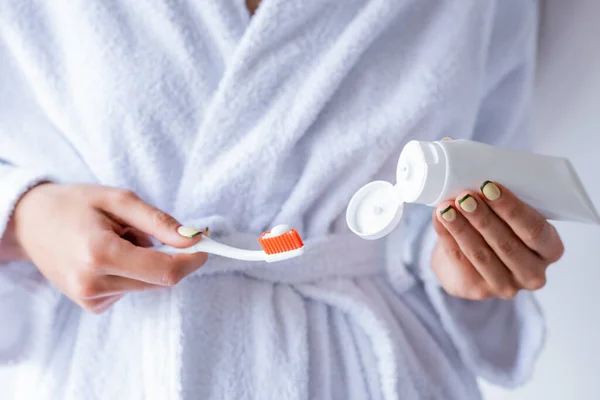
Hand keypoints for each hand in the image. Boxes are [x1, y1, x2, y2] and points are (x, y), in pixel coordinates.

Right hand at [10, 183, 206, 312]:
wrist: (29, 223)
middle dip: (166, 255)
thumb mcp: (119, 200)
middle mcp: (94, 284)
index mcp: (101, 254)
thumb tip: (193, 239)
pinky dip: (131, 271)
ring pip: (147, 284)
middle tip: (140, 230)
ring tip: (116, 240)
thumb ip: (159, 222)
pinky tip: (107, 255)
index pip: (165, 271)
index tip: (204, 245)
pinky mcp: (91, 305)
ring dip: (146, 261)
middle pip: (159, 280)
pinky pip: (131, 289)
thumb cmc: (73, 204)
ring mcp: (90, 299)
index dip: (192, 260)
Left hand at [430, 181, 563, 299]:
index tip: (488, 187)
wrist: (466, 262)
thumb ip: (494, 197)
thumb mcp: (504, 214)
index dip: (511, 209)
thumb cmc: (493, 229)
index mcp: (549, 248)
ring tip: (447, 207)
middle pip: (507, 245)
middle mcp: (533, 272)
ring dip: (462, 228)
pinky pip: (460, 260)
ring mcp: (506, 286)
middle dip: (484, 218)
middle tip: (465, 197)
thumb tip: (464, 168)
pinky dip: (447, 236)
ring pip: (481, 255)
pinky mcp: (477, 290)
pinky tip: (440, 219)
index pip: (535, 229)